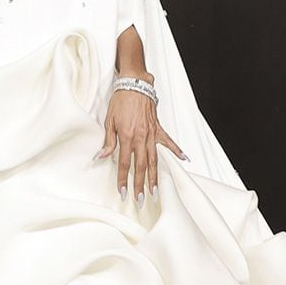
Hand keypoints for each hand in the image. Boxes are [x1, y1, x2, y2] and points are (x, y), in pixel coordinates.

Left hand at [97, 77, 184, 205]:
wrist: (134, 84)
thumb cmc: (120, 101)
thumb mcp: (109, 121)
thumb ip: (108, 142)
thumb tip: (100, 157)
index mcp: (128, 136)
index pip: (126, 163)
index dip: (124, 180)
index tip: (123, 192)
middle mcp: (141, 138)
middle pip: (141, 166)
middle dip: (141, 185)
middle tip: (141, 200)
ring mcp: (152, 134)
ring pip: (154, 160)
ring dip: (155, 177)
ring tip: (156, 192)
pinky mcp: (158, 128)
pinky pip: (169, 142)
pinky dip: (177, 151)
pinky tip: (185, 160)